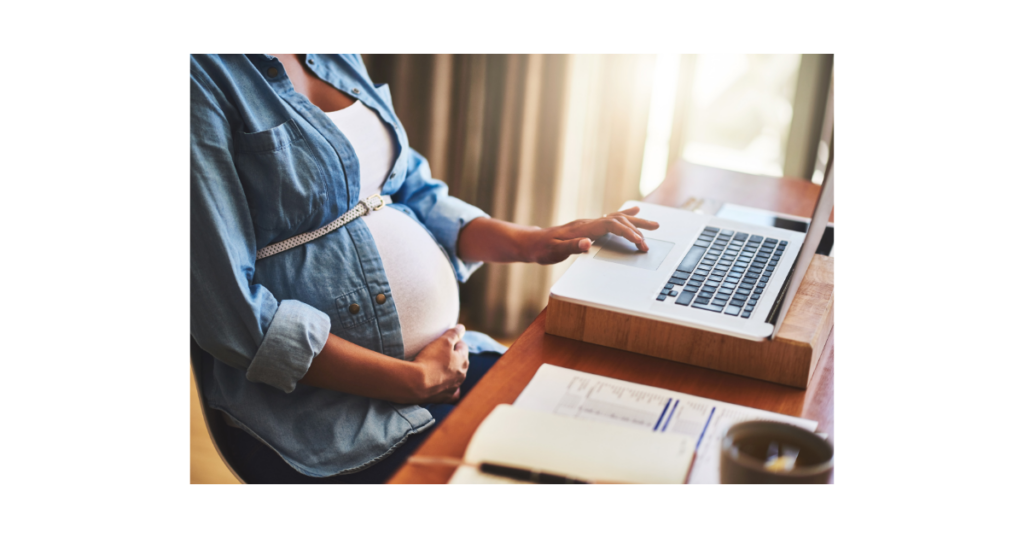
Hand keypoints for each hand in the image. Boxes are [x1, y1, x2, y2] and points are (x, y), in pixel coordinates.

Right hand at [410, 325, 469, 403]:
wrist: (417, 382)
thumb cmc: (431, 359)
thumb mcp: (443, 341)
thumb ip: (454, 333)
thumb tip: (462, 327)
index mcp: (464, 360)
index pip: (462, 346)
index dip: (453, 341)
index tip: (444, 340)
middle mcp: (462, 375)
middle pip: (460, 362)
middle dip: (453, 356)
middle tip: (439, 352)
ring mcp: (454, 387)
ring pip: (455, 377)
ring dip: (449, 371)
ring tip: (437, 367)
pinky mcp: (445, 397)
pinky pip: (450, 393)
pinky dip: (448, 388)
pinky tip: (443, 385)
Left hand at [527, 207, 659, 264]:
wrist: (532, 242)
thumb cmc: (543, 248)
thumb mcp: (554, 251)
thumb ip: (571, 247)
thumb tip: (587, 244)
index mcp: (583, 228)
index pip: (611, 225)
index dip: (627, 233)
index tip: (639, 243)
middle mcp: (588, 223)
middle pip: (618, 220)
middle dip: (637, 230)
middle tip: (650, 242)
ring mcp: (589, 223)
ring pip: (617, 218)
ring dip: (636, 222)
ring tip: (654, 225)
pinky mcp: (589, 226)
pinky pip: (611, 219)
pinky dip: (625, 217)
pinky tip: (634, 213)